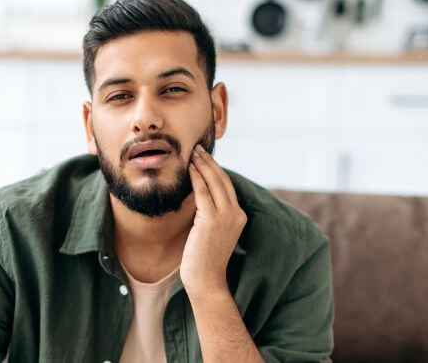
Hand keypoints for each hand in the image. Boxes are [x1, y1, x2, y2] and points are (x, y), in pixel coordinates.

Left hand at [180, 144, 247, 295]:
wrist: (206, 280)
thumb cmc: (204, 259)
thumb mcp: (211, 231)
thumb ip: (209, 214)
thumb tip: (197, 195)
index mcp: (239, 216)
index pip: (228, 186)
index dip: (216, 169)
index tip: (205, 157)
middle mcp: (236, 214)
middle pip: (223, 180)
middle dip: (210, 162)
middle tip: (198, 148)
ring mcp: (226, 217)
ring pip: (214, 182)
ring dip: (203, 165)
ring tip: (193, 153)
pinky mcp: (212, 221)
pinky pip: (203, 192)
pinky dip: (196, 178)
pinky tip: (189, 169)